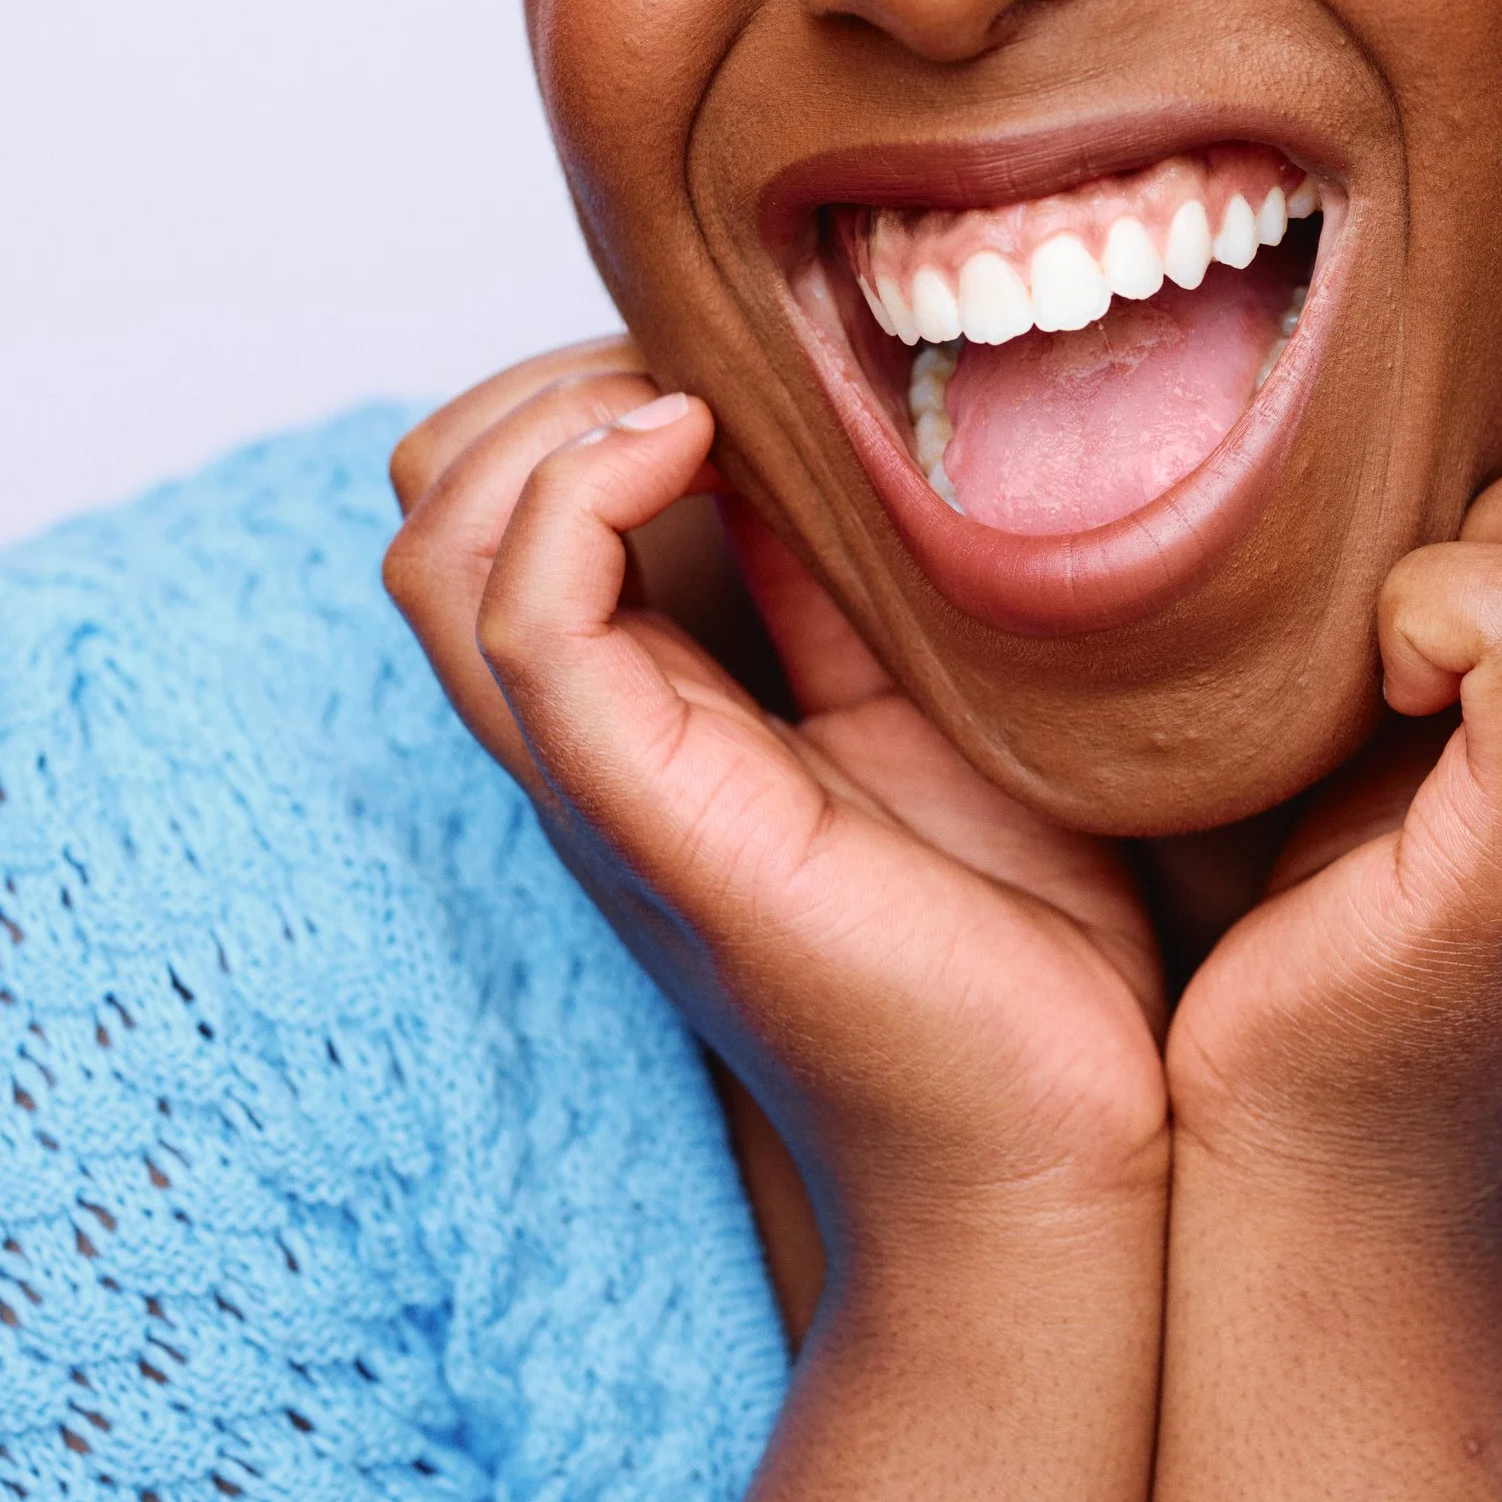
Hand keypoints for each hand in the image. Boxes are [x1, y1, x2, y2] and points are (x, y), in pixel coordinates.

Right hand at [385, 344, 1169, 1269]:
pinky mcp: (652, 819)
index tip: (730, 357)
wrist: (1065, 1144)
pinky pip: (528, 623)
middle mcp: (600, 743)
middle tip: (704, 366)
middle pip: (436, 505)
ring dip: (551, 419)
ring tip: (689, 398)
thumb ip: (859, 569)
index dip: (583, 384)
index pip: (507, 501)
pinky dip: (577, 496)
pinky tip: (689, 444)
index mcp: (659, 710)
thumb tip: (827, 403)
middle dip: (548, 380)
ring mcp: (607, 783)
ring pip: (441, 546)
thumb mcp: (942, 691)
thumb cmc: (1026, 935)